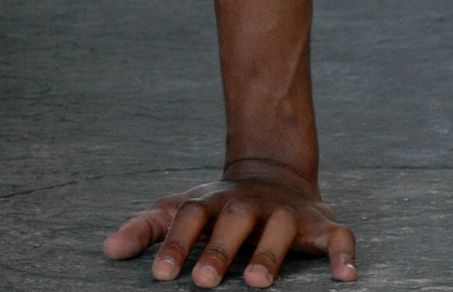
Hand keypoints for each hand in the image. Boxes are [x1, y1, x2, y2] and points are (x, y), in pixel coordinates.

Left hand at [103, 163, 356, 285]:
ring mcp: (285, 211)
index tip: (161, 275)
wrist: (272, 171)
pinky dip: (342, 254)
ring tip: (257, 283)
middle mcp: (248, 204)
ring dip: (269, 254)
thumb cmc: (218, 206)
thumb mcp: (181, 210)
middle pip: (232, 221)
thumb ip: (146, 228)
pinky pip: (338, 236)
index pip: (189, 219)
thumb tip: (107, 250)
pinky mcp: (321, 223)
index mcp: (212, 202)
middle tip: (204, 283)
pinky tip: (345, 278)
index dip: (175, 245)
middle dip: (219, 252)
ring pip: (280, 227)